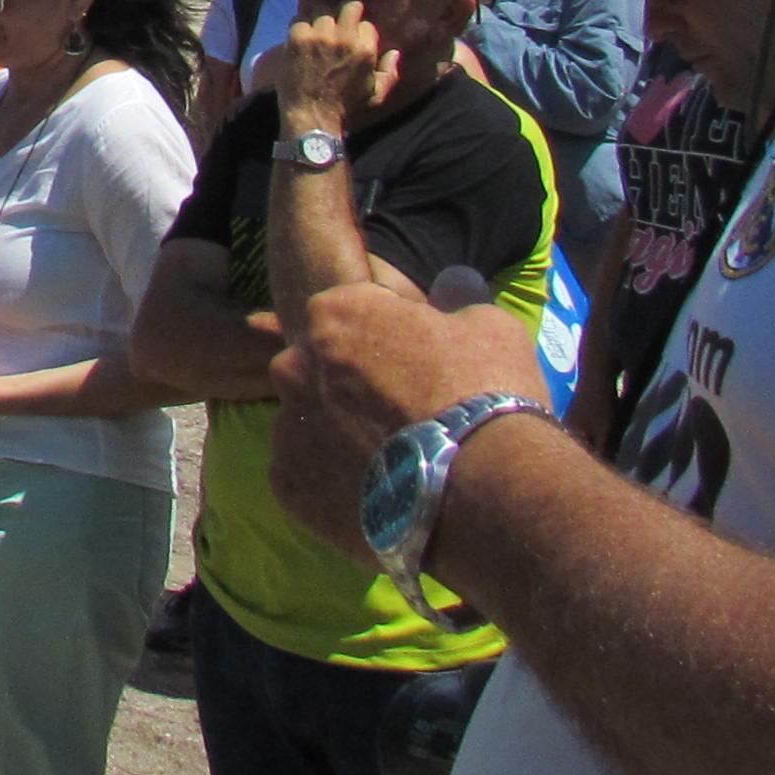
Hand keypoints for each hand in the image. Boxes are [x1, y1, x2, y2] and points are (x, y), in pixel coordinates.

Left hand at [266, 267, 534, 562]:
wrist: (481, 489)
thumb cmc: (485, 394)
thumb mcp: (488, 326)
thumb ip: (458, 297)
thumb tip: (453, 279)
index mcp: (333, 315)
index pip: (348, 317)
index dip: (384, 341)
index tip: (414, 368)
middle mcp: (295, 366)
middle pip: (319, 372)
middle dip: (351, 389)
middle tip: (401, 418)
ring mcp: (286, 428)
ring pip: (310, 427)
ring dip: (341, 439)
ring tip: (396, 466)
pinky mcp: (289, 486)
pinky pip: (308, 479)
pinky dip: (335, 486)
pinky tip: (380, 496)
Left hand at [277, 2, 401, 128]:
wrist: (312, 116)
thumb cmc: (346, 108)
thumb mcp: (376, 95)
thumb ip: (389, 73)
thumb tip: (395, 53)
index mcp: (365, 48)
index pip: (365, 24)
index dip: (359, 30)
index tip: (351, 35)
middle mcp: (345, 37)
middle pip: (348, 6)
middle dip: (344, 11)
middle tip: (336, 20)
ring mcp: (320, 35)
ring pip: (321, 10)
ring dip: (319, 18)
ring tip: (316, 29)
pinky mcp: (299, 37)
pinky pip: (299, 19)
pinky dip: (300, 25)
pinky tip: (300, 36)